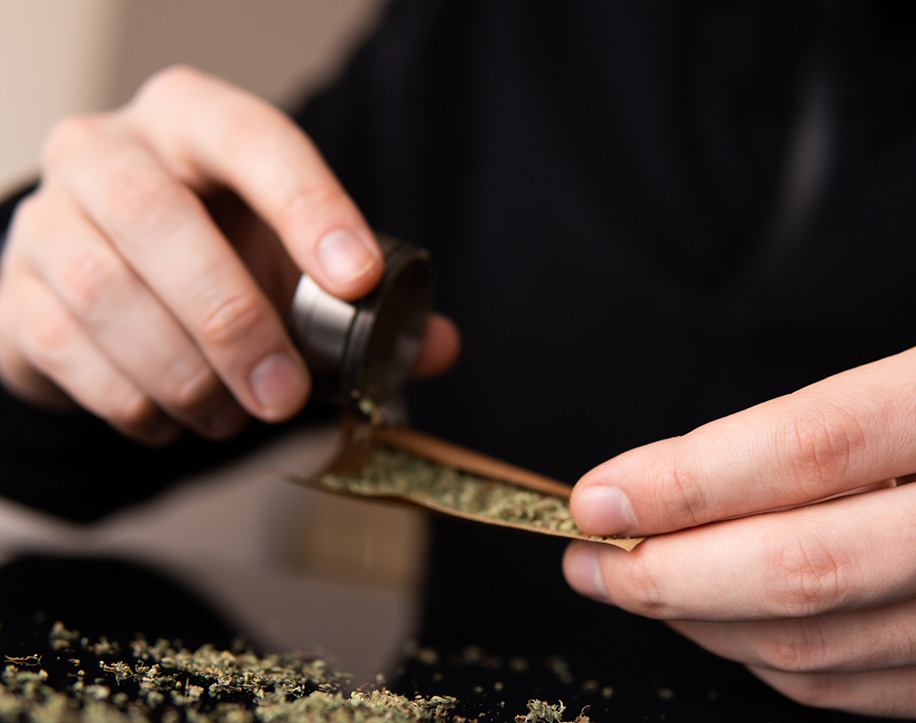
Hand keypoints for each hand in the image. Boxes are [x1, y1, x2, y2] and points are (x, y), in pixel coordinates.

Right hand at [0, 66, 458, 443]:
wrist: (96, 274)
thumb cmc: (212, 251)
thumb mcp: (288, 253)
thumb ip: (367, 299)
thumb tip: (441, 345)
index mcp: (196, 121)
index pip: (254, 140)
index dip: (310, 207)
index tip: (359, 277)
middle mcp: (109, 151)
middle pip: (157, 218)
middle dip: (232, 319)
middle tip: (283, 393)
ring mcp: (49, 219)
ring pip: (106, 293)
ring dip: (185, 374)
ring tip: (236, 415)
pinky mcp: (15, 292)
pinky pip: (67, 351)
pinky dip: (136, 402)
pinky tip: (179, 419)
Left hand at [564, 324, 915, 720]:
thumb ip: (824, 431)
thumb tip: (673, 490)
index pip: (806, 448)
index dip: (683, 481)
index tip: (600, 495)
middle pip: (798, 568)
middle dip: (662, 572)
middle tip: (590, 558)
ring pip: (811, 644)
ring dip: (696, 620)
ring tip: (634, 584)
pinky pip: (848, 690)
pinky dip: (759, 658)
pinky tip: (718, 622)